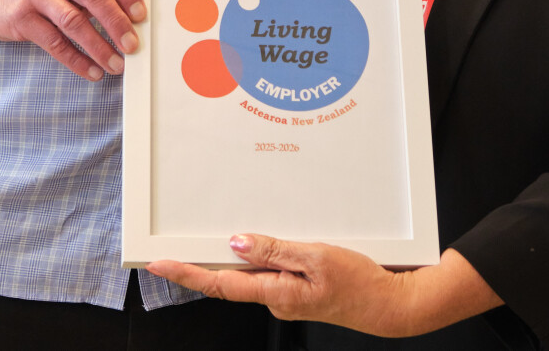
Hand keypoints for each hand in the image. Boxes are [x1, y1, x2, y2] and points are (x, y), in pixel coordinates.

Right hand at [0, 0, 145, 80]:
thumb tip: (131, 18)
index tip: (141, 16)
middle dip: (117, 22)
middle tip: (133, 45)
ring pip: (74, 21)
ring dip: (99, 46)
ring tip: (115, 65)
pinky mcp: (21, 18)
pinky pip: (54, 43)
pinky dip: (76, 60)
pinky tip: (91, 71)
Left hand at [147, 235, 499, 336]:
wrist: (389, 305)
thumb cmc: (359, 282)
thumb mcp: (317, 257)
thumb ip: (275, 250)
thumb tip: (236, 243)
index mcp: (276, 292)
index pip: (220, 282)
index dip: (187, 274)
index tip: (159, 264)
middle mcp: (275, 297)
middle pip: (227, 280)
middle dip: (196, 267)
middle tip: (166, 253)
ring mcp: (286, 295)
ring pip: (246, 274)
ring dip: (224, 260)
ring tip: (201, 243)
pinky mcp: (298, 290)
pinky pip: (266, 271)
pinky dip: (252, 257)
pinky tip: (251, 243)